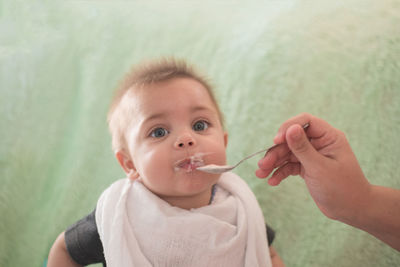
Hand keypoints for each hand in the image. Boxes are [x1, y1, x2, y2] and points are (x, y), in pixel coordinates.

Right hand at [255, 113, 370, 221]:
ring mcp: (312, 155)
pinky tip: (272, 181)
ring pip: (287, 153)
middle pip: (291, 139)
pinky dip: (280, 172)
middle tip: (263, 165)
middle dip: (276, 152)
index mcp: (328, 137)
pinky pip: (289, 165)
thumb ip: (302, 148)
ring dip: (273, 163)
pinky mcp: (307, 167)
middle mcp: (319, 143)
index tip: (276, 140)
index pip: (305, 122)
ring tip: (261, 174)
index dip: (288, 127)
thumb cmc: (342, 188)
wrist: (351, 210)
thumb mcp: (319, 167)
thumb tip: (290, 128)